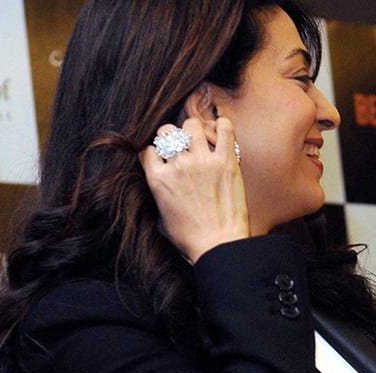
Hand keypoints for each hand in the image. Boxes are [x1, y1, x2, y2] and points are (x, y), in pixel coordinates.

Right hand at [139, 117, 248, 261]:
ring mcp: (203, 162)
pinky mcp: (227, 162)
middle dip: (172, 135)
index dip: (156, 151)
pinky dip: (223, 126)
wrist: (219, 245)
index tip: (165, 158)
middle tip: (183, 146)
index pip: (148, 149)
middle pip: (167, 131)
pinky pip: (225, 131)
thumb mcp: (160, 218)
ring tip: (202, 138)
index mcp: (158, 179)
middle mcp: (178, 165)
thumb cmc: (190, 238)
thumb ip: (157, 195)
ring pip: (191, 125)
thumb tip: (158, 187)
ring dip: (195, 129)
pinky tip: (222, 130)